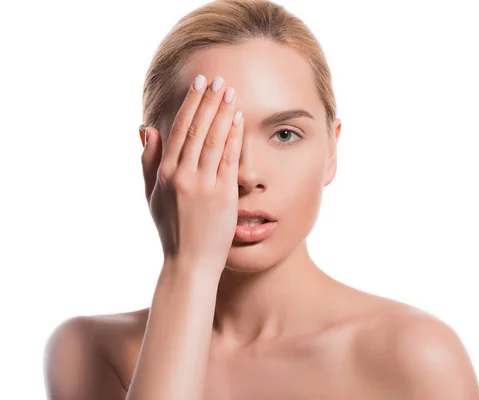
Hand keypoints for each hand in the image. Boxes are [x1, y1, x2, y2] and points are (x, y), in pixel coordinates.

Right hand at [140, 75, 243, 270]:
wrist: (190, 263)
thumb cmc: (171, 230)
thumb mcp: (152, 196)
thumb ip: (149, 161)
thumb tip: (146, 129)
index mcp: (166, 174)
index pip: (180, 130)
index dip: (191, 104)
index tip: (199, 83)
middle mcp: (184, 176)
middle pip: (198, 130)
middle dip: (209, 101)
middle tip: (219, 79)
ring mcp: (205, 185)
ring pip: (214, 140)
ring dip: (223, 113)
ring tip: (230, 93)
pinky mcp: (224, 196)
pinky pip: (230, 160)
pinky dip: (234, 137)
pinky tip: (239, 120)